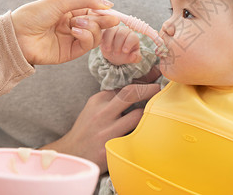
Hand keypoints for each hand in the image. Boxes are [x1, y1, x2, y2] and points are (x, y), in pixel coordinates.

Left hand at [11, 0, 118, 64]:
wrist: (16, 35)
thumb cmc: (34, 14)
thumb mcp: (61, 1)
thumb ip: (86, 0)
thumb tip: (108, 3)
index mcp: (69, 12)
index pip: (93, 11)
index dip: (103, 11)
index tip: (112, 11)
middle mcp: (72, 25)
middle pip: (97, 24)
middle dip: (104, 21)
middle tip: (112, 20)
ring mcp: (71, 40)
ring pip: (95, 36)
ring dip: (92, 28)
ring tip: (78, 24)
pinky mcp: (70, 53)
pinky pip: (86, 46)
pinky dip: (86, 37)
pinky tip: (76, 31)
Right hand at [41, 80, 160, 172]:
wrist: (72, 154)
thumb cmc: (88, 130)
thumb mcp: (95, 108)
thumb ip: (112, 98)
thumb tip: (139, 87)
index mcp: (99, 100)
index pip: (125, 86)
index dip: (143, 81)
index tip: (155, 77)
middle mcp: (102, 113)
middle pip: (131, 93)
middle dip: (150, 89)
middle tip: (160, 89)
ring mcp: (106, 131)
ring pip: (137, 116)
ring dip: (149, 113)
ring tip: (157, 112)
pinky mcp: (110, 149)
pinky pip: (134, 138)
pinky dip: (143, 133)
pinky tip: (148, 132)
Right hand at [100, 26, 141, 64]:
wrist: (115, 55)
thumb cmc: (126, 55)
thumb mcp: (133, 58)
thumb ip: (136, 58)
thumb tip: (134, 55)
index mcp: (133, 37)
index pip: (132, 37)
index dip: (128, 44)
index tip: (125, 51)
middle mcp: (124, 31)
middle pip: (121, 33)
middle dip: (118, 44)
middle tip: (116, 54)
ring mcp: (115, 30)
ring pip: (111, 31)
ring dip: (109, 41)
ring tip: (108, 50)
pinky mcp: (106, 31)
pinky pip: (104, 32)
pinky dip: (103, 40)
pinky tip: (104, 47)